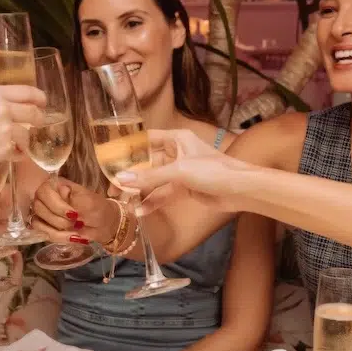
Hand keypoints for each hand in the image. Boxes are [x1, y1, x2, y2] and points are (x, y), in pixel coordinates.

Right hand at [0, 85, 44, 180]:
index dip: (39, 98)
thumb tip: (3, 113)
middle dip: (38, 119)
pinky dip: (17, 155)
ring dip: (25, 141)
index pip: (27, 91)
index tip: (42, 103)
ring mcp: (6, 129)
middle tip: (37, 125)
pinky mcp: (5, 150)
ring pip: (28, 135)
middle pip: (34, 112)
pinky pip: (20, 152)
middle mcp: (3, 108)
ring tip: (16, 145)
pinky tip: (8, 156)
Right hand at [31, 177, 116, 247]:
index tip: (74, 215)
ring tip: (75, 233)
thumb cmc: (97, 208)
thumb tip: (61, 191)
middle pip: (38, 208)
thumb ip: (74, 198)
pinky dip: (57, 237)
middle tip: (77, 224)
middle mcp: (47, 197)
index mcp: (57, 185)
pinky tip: (71, 237)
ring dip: (57, 231)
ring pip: (37, 222)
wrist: (104, 225)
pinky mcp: (46, 226)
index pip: (44, 191)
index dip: (56, 205)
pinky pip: (42, 233)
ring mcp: (45, 212)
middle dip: (59, 220)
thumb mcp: (89, 202)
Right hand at [117, 128, 251, 211]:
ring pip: (154, 180)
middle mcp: (176, 152)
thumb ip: (150, 177)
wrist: (241, 190)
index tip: (109, 160)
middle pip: (147, 163)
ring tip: (122, 202)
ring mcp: (180, 172)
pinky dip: (153, 202)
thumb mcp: (179, 171)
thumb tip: (120, 180)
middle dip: (131, 176)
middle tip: (112, 188)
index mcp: (176, 139)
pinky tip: (140, 212)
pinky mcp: (184, 189)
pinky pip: (163, 194)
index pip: (146, 139)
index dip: (128, 148)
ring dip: (140, 191)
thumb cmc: (213, 170)